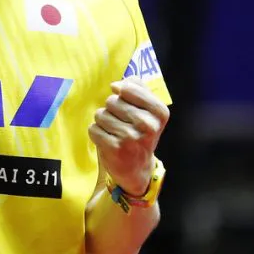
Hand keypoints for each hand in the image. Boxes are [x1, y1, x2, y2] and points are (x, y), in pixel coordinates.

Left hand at [88, 77, 168, 195]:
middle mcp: (148, 125)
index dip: (122, 91)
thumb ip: (138, 89)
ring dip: (103, 122)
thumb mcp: (148, 111)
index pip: (131, 88)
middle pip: (112, 101)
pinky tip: (108, 140)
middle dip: (111, 109)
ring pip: (101, 114)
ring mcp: (131, 138)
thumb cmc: (140, 133)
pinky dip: (97, 133)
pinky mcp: (115, 149)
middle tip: (121, 122)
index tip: (122, 97)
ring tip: (114, 132)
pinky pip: (94, 129)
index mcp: (160, 113)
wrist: (137, 168)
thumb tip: (118, 84)